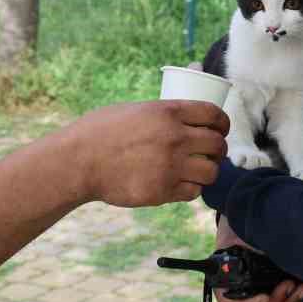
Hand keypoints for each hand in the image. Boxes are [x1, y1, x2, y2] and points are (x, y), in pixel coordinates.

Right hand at [66, 100, 228, 206]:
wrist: (80, 160)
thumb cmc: (101, 131)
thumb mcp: (136, 109)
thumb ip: (163, 113)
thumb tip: (186, 114)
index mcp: (168, 112)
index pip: (214, 115)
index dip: (222, 123)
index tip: (221, 129)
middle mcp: (175, 138)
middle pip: (217, 145)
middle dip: (218, 149)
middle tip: (212, 152)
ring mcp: (170, 166)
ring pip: (211, 172)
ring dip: (208, 170)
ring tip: (199, 170)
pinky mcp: (162, 191)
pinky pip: (193, 192)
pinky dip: (191, 188)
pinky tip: (182, 184)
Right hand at [212, 215, 302, 301]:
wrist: (251, 222)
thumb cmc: (241, 228)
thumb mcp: (239, 235)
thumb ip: (247, 246)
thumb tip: (264, 254)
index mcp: (224, 279)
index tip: (264, 296)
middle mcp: (239, 290)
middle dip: (275, 300)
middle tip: (288, 284)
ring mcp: (257, 292)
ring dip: (287, 300)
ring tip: (301, 287)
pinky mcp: (272, 289)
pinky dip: (294, 297)